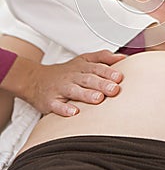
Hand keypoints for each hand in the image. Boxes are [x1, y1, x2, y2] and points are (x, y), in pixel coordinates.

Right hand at [4, 50, 125, 116]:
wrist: (35, 79)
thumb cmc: (66, 72)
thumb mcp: (84, 59)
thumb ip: (103, 57)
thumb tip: (123, 58)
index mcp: (82, 67)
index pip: (97, 67)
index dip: (108, 71)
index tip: (119, 77)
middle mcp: (72, 76)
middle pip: (88, 78)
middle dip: (102, 83)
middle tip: (114, 89)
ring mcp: (61, 88)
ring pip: (74, 91)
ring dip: (86, 95)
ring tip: (98, 99)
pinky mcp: (50, 101)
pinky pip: (57, 105)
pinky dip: (64, 109)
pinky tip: (74, 113)